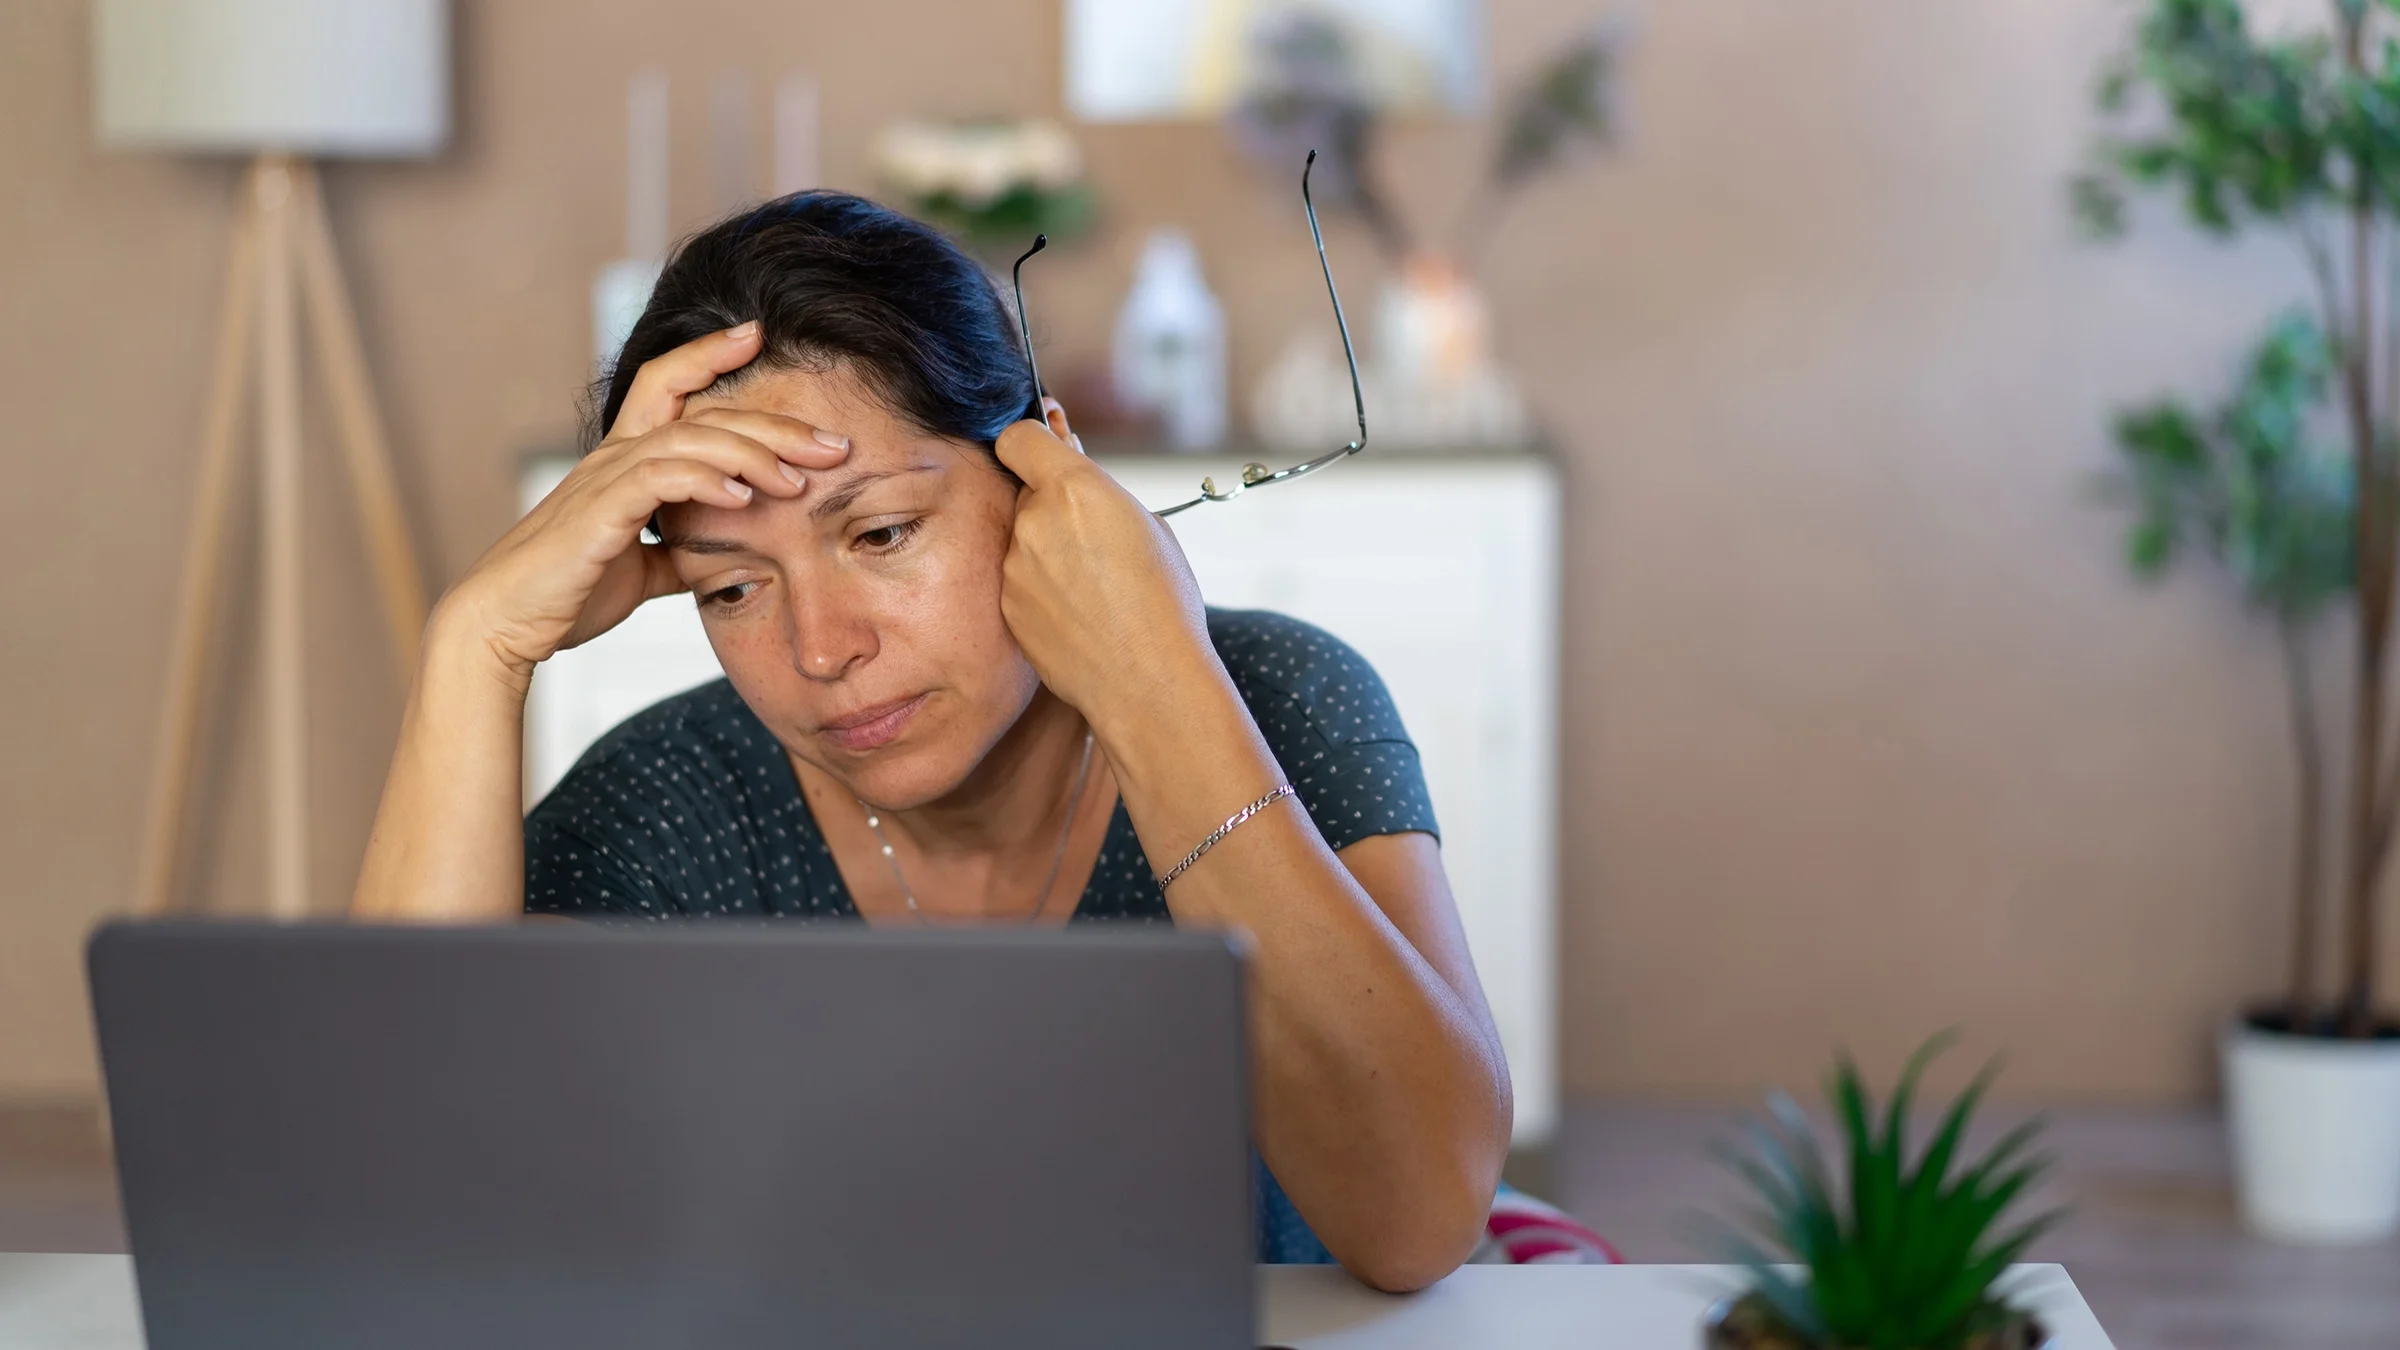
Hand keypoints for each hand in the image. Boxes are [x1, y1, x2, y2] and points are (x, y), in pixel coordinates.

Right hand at [440, 322, 851, 683]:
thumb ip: (680, 551)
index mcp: (625, 461)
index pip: (668, 384)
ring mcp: (605, 480)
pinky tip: (744, 497)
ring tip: (800, 480)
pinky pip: (660, 479)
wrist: (506, 623)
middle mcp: (615, 457)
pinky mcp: (598, 513)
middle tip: (835, 444)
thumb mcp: (642, 570)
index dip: (708, 352)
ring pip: (690, 439)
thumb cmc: (568, 594)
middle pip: (702, 412)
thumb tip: (718, 557)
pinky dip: (706, 482)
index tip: (757, 334)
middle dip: (774, 422)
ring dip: (753, 454)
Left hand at [994, 400, 1219, 729]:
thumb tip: (1072, 473)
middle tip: (1092, 534)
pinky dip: (1041, 588)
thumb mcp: (1149, 527)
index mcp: (1075, 488)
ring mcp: (1013, 566)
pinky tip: (1078, 614)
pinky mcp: (1006, 606)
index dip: (1033, 442)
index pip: (1018, 436)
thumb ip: (1100, 494)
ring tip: (1093, 586)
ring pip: (1022, 539)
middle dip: (1051, 504)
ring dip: (1046, 549)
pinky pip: (1018, 581)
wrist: (1149, 680)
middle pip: (1026, 491)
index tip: (1048, 451)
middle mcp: (1034, 520)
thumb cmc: (1165, 601)